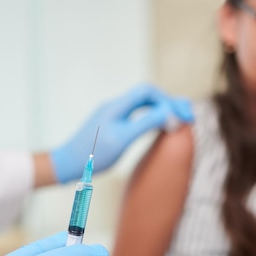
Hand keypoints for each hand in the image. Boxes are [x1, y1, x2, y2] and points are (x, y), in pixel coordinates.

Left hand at [50, 83, 192, 182]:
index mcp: (117, 106)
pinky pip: (136, 115)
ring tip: (179, 120)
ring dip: (161, 110)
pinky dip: (151, 118)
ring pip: (142, 106)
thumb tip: (168, 110)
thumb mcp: (122, 139)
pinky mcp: (111, 126)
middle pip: (147, 96)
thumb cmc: (93, 154)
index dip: (168, 99)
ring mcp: (112, 115)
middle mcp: (115, 106)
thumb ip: (145, 123)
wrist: (68, 165)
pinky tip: (159, 128)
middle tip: (188, 116)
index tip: (183, 115)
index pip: (148, 91)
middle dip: (168, 103)